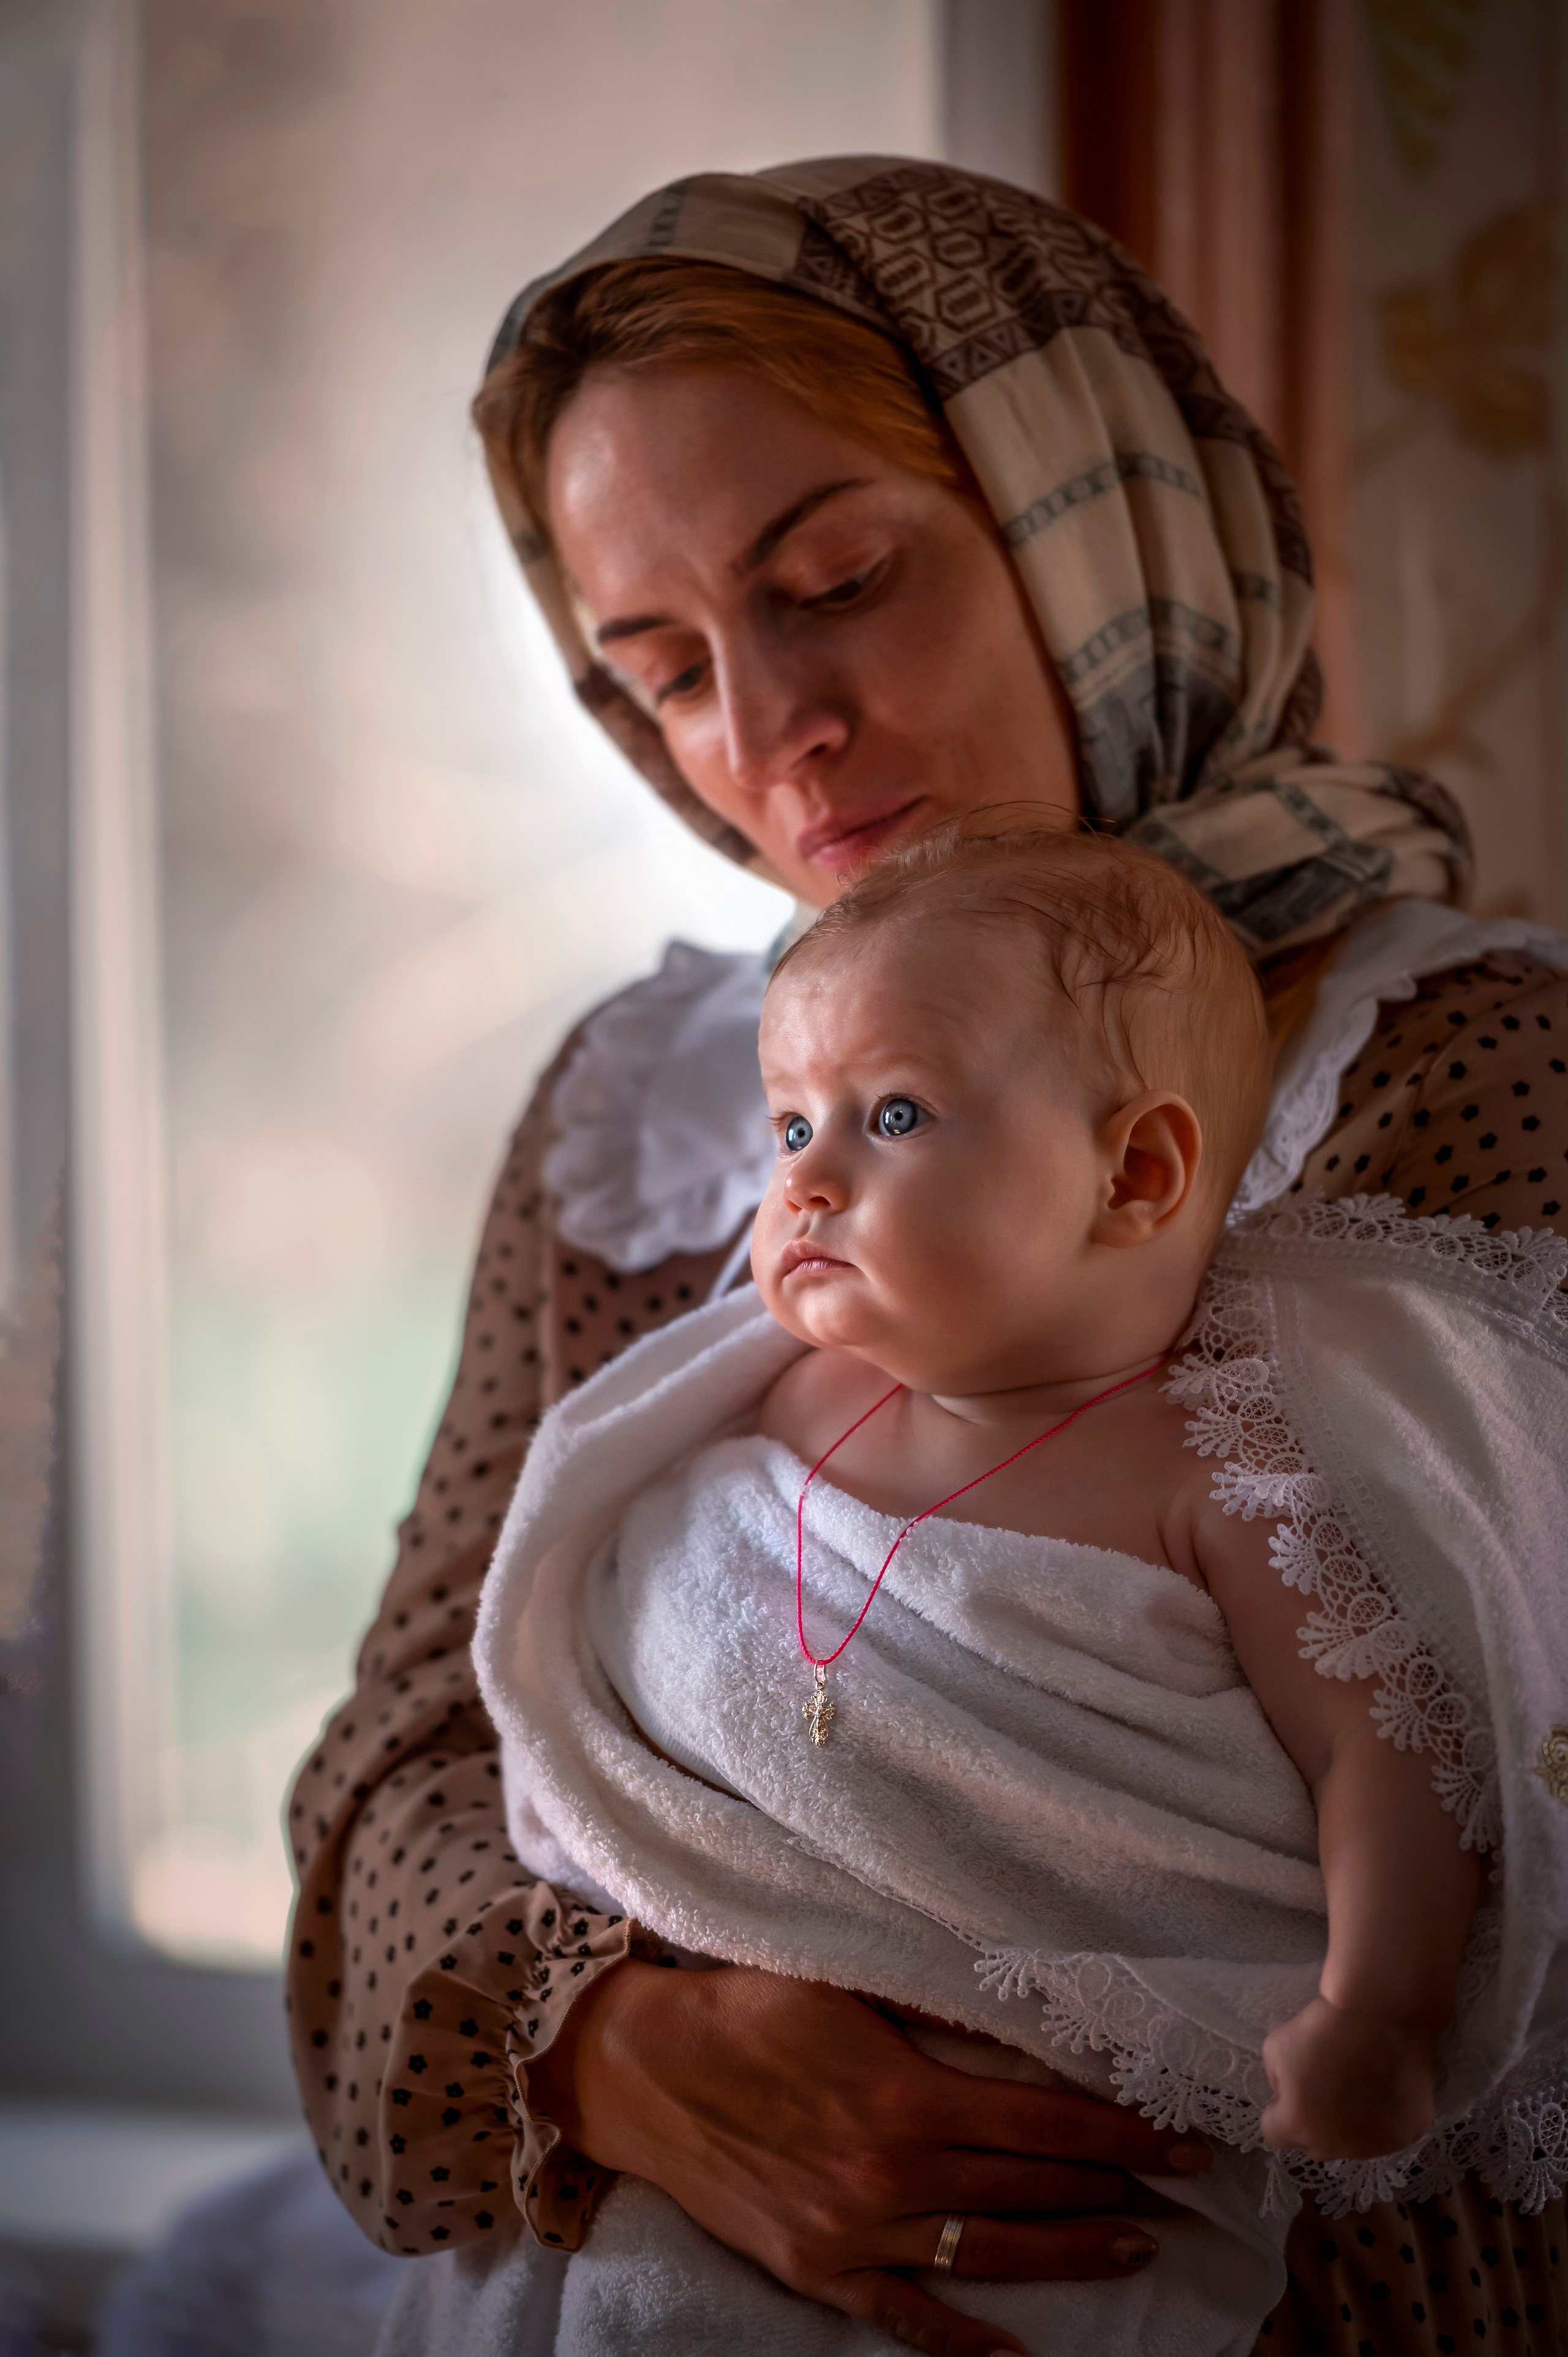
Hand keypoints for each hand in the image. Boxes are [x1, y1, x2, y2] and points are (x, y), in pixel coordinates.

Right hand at [528, 1960, 1210, 2356]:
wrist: (645, 2069)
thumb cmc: (749, 2010)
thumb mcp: (848, 1991)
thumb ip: (936, 2018)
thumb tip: (1021, 2026)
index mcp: (907, 2096)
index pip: (1047, 2126)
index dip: (1123, 2135)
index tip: (1183, 2140)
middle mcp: (891, 2174)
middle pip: (1030, 2190)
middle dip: (1115, 2189)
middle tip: (1179, 2190)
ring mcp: (854, 2232)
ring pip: (987, 2254)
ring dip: (1069, 2255)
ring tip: (1133, 2248)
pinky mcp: (816, 2269)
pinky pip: (903, 2315)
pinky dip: (962, 2339)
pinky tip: (1016, 2350)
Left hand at [1261, 1994, 1435, 2159]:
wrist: (1379, 2013)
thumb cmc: (1323, 2029)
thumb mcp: (1276, 2049)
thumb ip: (1277, 2082)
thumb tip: (1290, 2096)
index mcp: (1300, 2127)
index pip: (1274, 2133)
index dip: (1278, 2108)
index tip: (1292, 2087)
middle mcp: (1337, 2146)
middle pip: (1313, 2144)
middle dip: (1311, 2121)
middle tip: (1323, 2085)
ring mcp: (1375, 2145)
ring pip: (1351, 2144)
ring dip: (1346, 2124)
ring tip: (1354, 2085)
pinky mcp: (1405, 2135)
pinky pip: (1383, 2135)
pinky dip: (1379, 2118)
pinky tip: (1381, 2088)